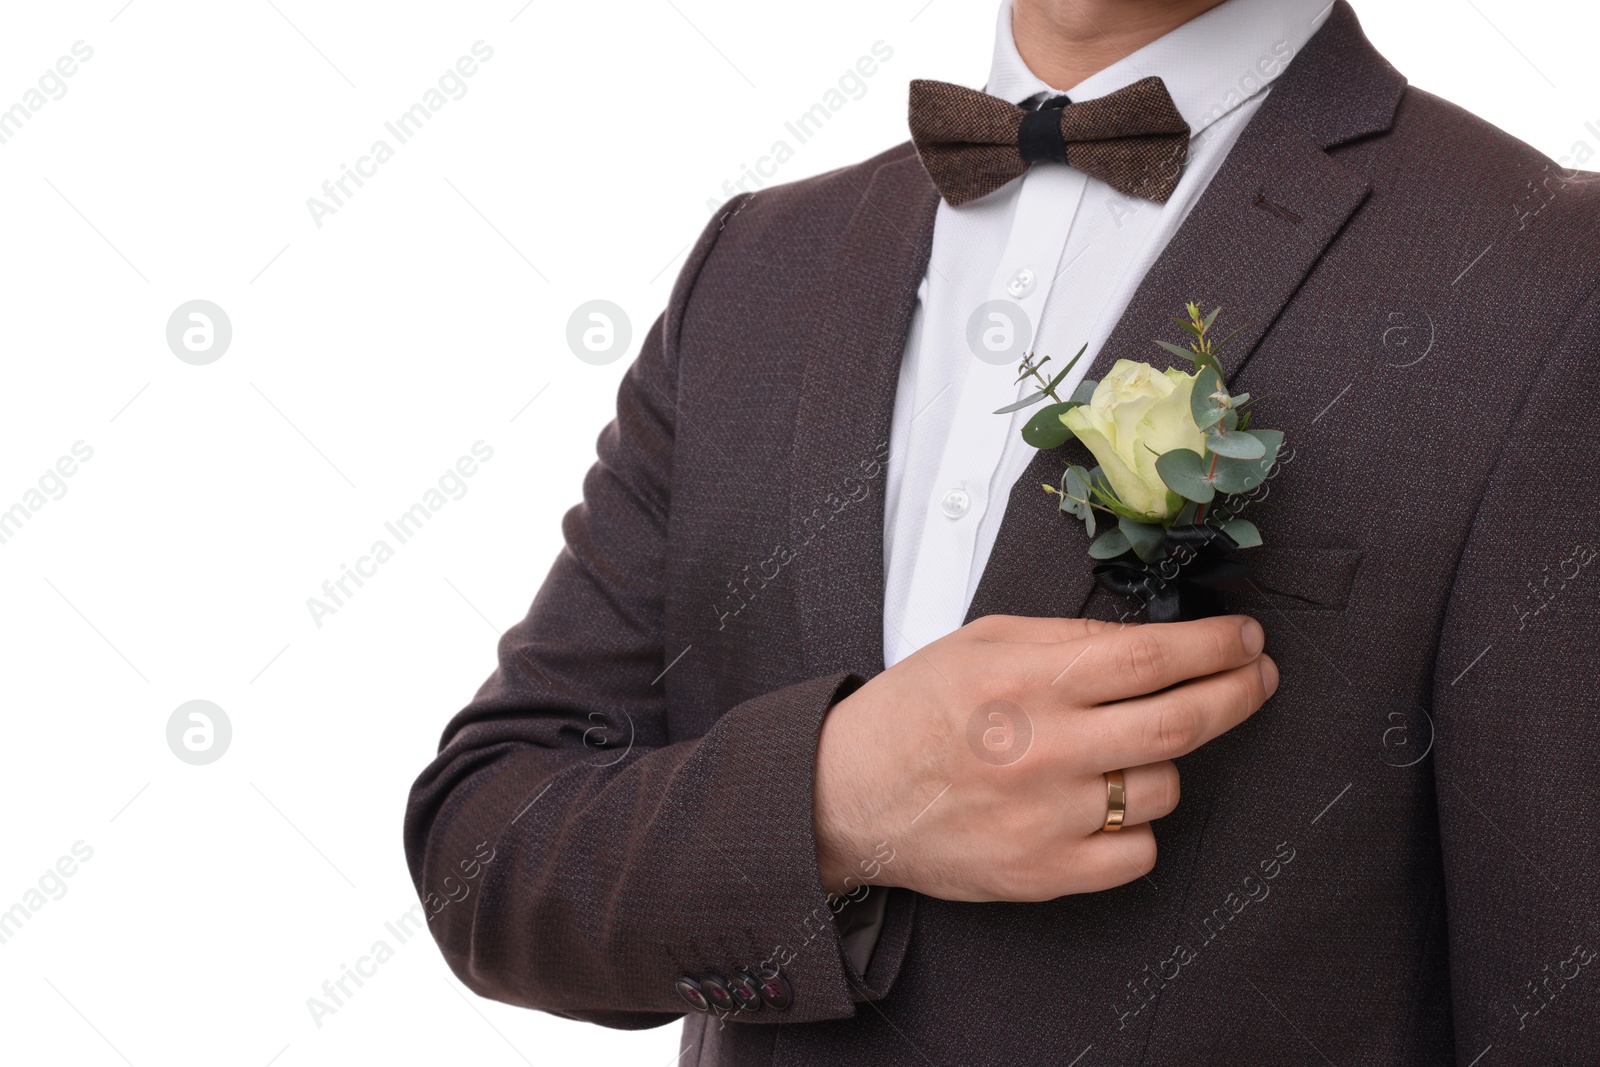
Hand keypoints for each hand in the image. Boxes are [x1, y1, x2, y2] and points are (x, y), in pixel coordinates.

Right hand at [812, 614, 1275, 901]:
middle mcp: (1043, 749)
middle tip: (1258, 677)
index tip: (1245, 638)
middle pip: (1180, 722)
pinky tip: (1108, 804)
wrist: (849, 795)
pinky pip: (1138, 853)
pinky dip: (1137, 826)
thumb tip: (1152, 642)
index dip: (1214, 645)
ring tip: (1129, 749)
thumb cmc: (915, 712)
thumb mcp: (982, 643)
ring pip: (1164, 789)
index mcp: (1027, 682)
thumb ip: (1066, 637)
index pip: (1150, 656)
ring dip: (1166, 763)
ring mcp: (1047, 818)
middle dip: (1239, 692)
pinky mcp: (1044, 873)